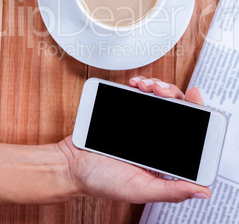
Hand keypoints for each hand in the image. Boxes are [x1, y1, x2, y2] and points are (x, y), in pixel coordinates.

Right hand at [57, 78, 210, 203]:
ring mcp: (140, 123)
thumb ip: (171, 190)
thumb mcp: (140, 189)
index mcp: (163, 156)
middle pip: (176, 107)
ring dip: (157, 86)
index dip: (196, 112)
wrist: (71, 164)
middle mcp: (155, 138)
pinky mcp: (125, 111)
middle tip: (162, 92)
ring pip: (159, 97)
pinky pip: (138, 93)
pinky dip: (140, 85)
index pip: (189, 131)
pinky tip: (137, 84)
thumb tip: (203, 190)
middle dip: (173, 94)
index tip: (194, 98)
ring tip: (148, 86)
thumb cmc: (102, 181)